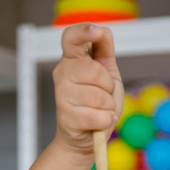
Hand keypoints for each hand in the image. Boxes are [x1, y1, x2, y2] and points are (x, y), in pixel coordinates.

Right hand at [52, 23, 123, 154]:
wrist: (85, 138)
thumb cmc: (97, 106)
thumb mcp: (107, 76)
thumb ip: (105, 53)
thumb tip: (104, 31)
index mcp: (72, 60)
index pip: (71, 37)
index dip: (84, 31)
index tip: (97, 32)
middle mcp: (62, 74)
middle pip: (94, 70)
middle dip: (108, 86)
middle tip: (104, 96)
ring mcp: (62, 95)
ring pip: (98, 96)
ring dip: (108, 107)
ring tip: (101, 111)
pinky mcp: (66, 117)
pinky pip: (97, 116)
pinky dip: (106, 121)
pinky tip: (100, 121)